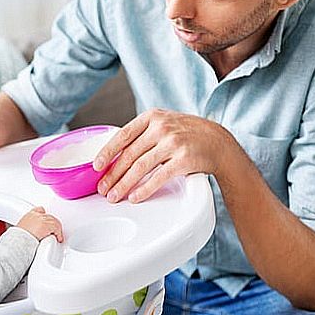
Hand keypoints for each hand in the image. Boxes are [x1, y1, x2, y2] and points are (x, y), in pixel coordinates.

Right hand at [16, 206, 63, 241]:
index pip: (40, 210)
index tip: (48, 222)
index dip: (46, 216)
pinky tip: (58, 238)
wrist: (18, 242)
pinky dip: (59, 233)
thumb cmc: (18, 239)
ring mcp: (42, 219)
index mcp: (29, 215)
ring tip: (57, 236)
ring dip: (57, 229)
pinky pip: (56, 228)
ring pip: (55, 222)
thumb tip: (33, 233)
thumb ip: (29, 228)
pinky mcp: (47, 225)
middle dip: (53, 224)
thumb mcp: (22, 230)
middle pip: (50, 217)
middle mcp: (36, 215)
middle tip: (55, 232)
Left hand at [93, 108, 223, 202]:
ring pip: (140, 167)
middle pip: (129, 155)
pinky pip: (158, 177)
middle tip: (102, 188)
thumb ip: (142, 133)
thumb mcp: (164, 122)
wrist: (217, 141)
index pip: (123, 135)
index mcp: (152, 117)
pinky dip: (144, 189)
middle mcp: (161, 128)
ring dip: (124, 184)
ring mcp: (172, 143)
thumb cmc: (187, 133)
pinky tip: (135, 197)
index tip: (97, 166)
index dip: (107, 152)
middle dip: (112, 175)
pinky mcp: (183, 160)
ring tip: (114, 196)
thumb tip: (115, 154)